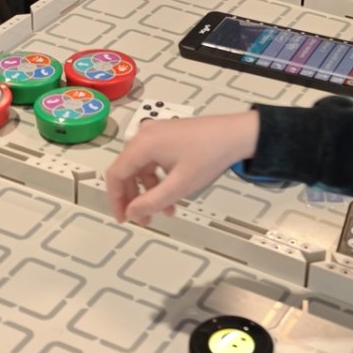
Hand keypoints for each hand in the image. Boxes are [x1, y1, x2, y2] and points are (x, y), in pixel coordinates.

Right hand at [106, 111, 260, 223]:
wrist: (236, 134)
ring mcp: (156, 133)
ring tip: (165, 211)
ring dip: (149, 191)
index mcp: (142, 145)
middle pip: (127, 171)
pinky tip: (172, 194)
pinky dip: (158, 179)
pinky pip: (153, 160)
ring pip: (141, 167)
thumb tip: (131, 213)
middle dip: (134, 198)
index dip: (115, 199)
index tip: (123, 218)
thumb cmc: (209, 157)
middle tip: (144, 219)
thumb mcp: (180, 185)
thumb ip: (152, 202)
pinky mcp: (167, 135)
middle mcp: (144, 135)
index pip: (115, 175)